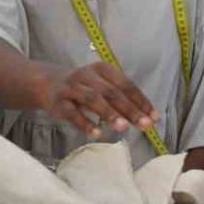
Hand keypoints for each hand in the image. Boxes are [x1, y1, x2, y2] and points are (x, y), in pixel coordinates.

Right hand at [33, 61, 160, 139]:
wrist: (48, 84)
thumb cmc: (85, 88)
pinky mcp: (59, 102)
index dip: (141, 101)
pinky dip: (85, 123)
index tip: (154, 117)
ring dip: (109, 113)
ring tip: (123, 127)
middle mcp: (88, 76)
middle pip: (112, 92)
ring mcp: (72, 88)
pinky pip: (72, 113)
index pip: (126, 85)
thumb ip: (123, 100)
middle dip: (129, 109)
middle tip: (144, 124)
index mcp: (103, 69)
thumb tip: (148, 117)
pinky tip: (96, 133)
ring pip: (92, 99)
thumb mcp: (103, 86)